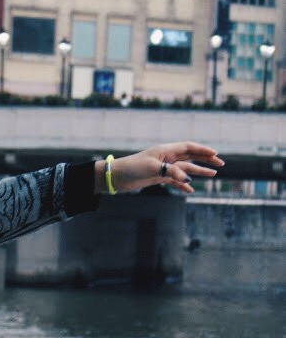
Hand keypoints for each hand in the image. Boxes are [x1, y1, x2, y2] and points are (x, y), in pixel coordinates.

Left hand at [105, 143, 223, 194]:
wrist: (117, 176)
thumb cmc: (133, 168)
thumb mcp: (152, 169)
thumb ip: (171, 171)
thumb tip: (187, 178)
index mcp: (166, 150)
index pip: (189, 147)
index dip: (203, 150)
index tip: (216, 154)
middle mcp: (166, 157)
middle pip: (190, 157)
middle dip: (206, 160)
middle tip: (220, 164)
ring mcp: (163, 167)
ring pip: (185, 169)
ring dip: (198, 172)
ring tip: (212, 175)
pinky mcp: (158, 177)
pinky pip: (175, 180)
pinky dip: (183, 184)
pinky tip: (191, 189)